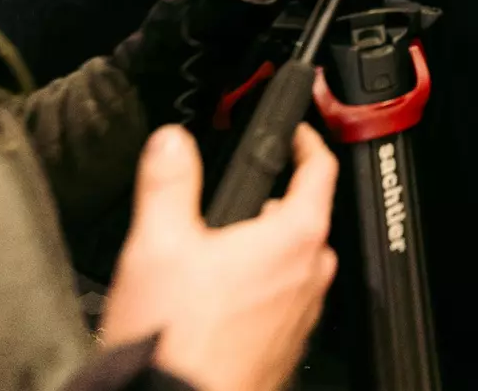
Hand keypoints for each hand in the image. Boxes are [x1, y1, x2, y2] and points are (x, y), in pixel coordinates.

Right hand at [101, 125, 338, 390]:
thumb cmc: (177, 339)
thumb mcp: (158, 244)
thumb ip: (169, 182)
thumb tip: (173, 142)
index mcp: (294, 237)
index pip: (320, 169)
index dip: (306, 141)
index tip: (295, 131)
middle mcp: (311, 274)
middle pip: (305, 218)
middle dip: (273, 202)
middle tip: (237, 195)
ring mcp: (303, 315)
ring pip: (293, 264)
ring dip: (264, 250)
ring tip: (215, 254)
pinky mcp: (287, 347)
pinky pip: (282, 303)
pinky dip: (259, 291)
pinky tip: (216, 303)